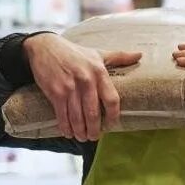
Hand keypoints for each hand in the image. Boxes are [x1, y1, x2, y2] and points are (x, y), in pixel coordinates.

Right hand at [23, 34, 141, 141]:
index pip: (112, 100)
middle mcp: (86, 80)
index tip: (111, 125)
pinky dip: (66, 127)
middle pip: (94, 114)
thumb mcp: (97, 53)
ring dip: (80, 132)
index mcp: (99, 72)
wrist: (44, 47)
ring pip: (78, 118)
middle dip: (94, 130)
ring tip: (82, 137)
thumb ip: (119, 56)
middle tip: (95, 136)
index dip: (113, 117)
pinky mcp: (55, 92)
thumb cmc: (73, 52)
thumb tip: (139, 55)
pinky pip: (62, 116)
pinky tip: (68, 132)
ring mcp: (70, 87)